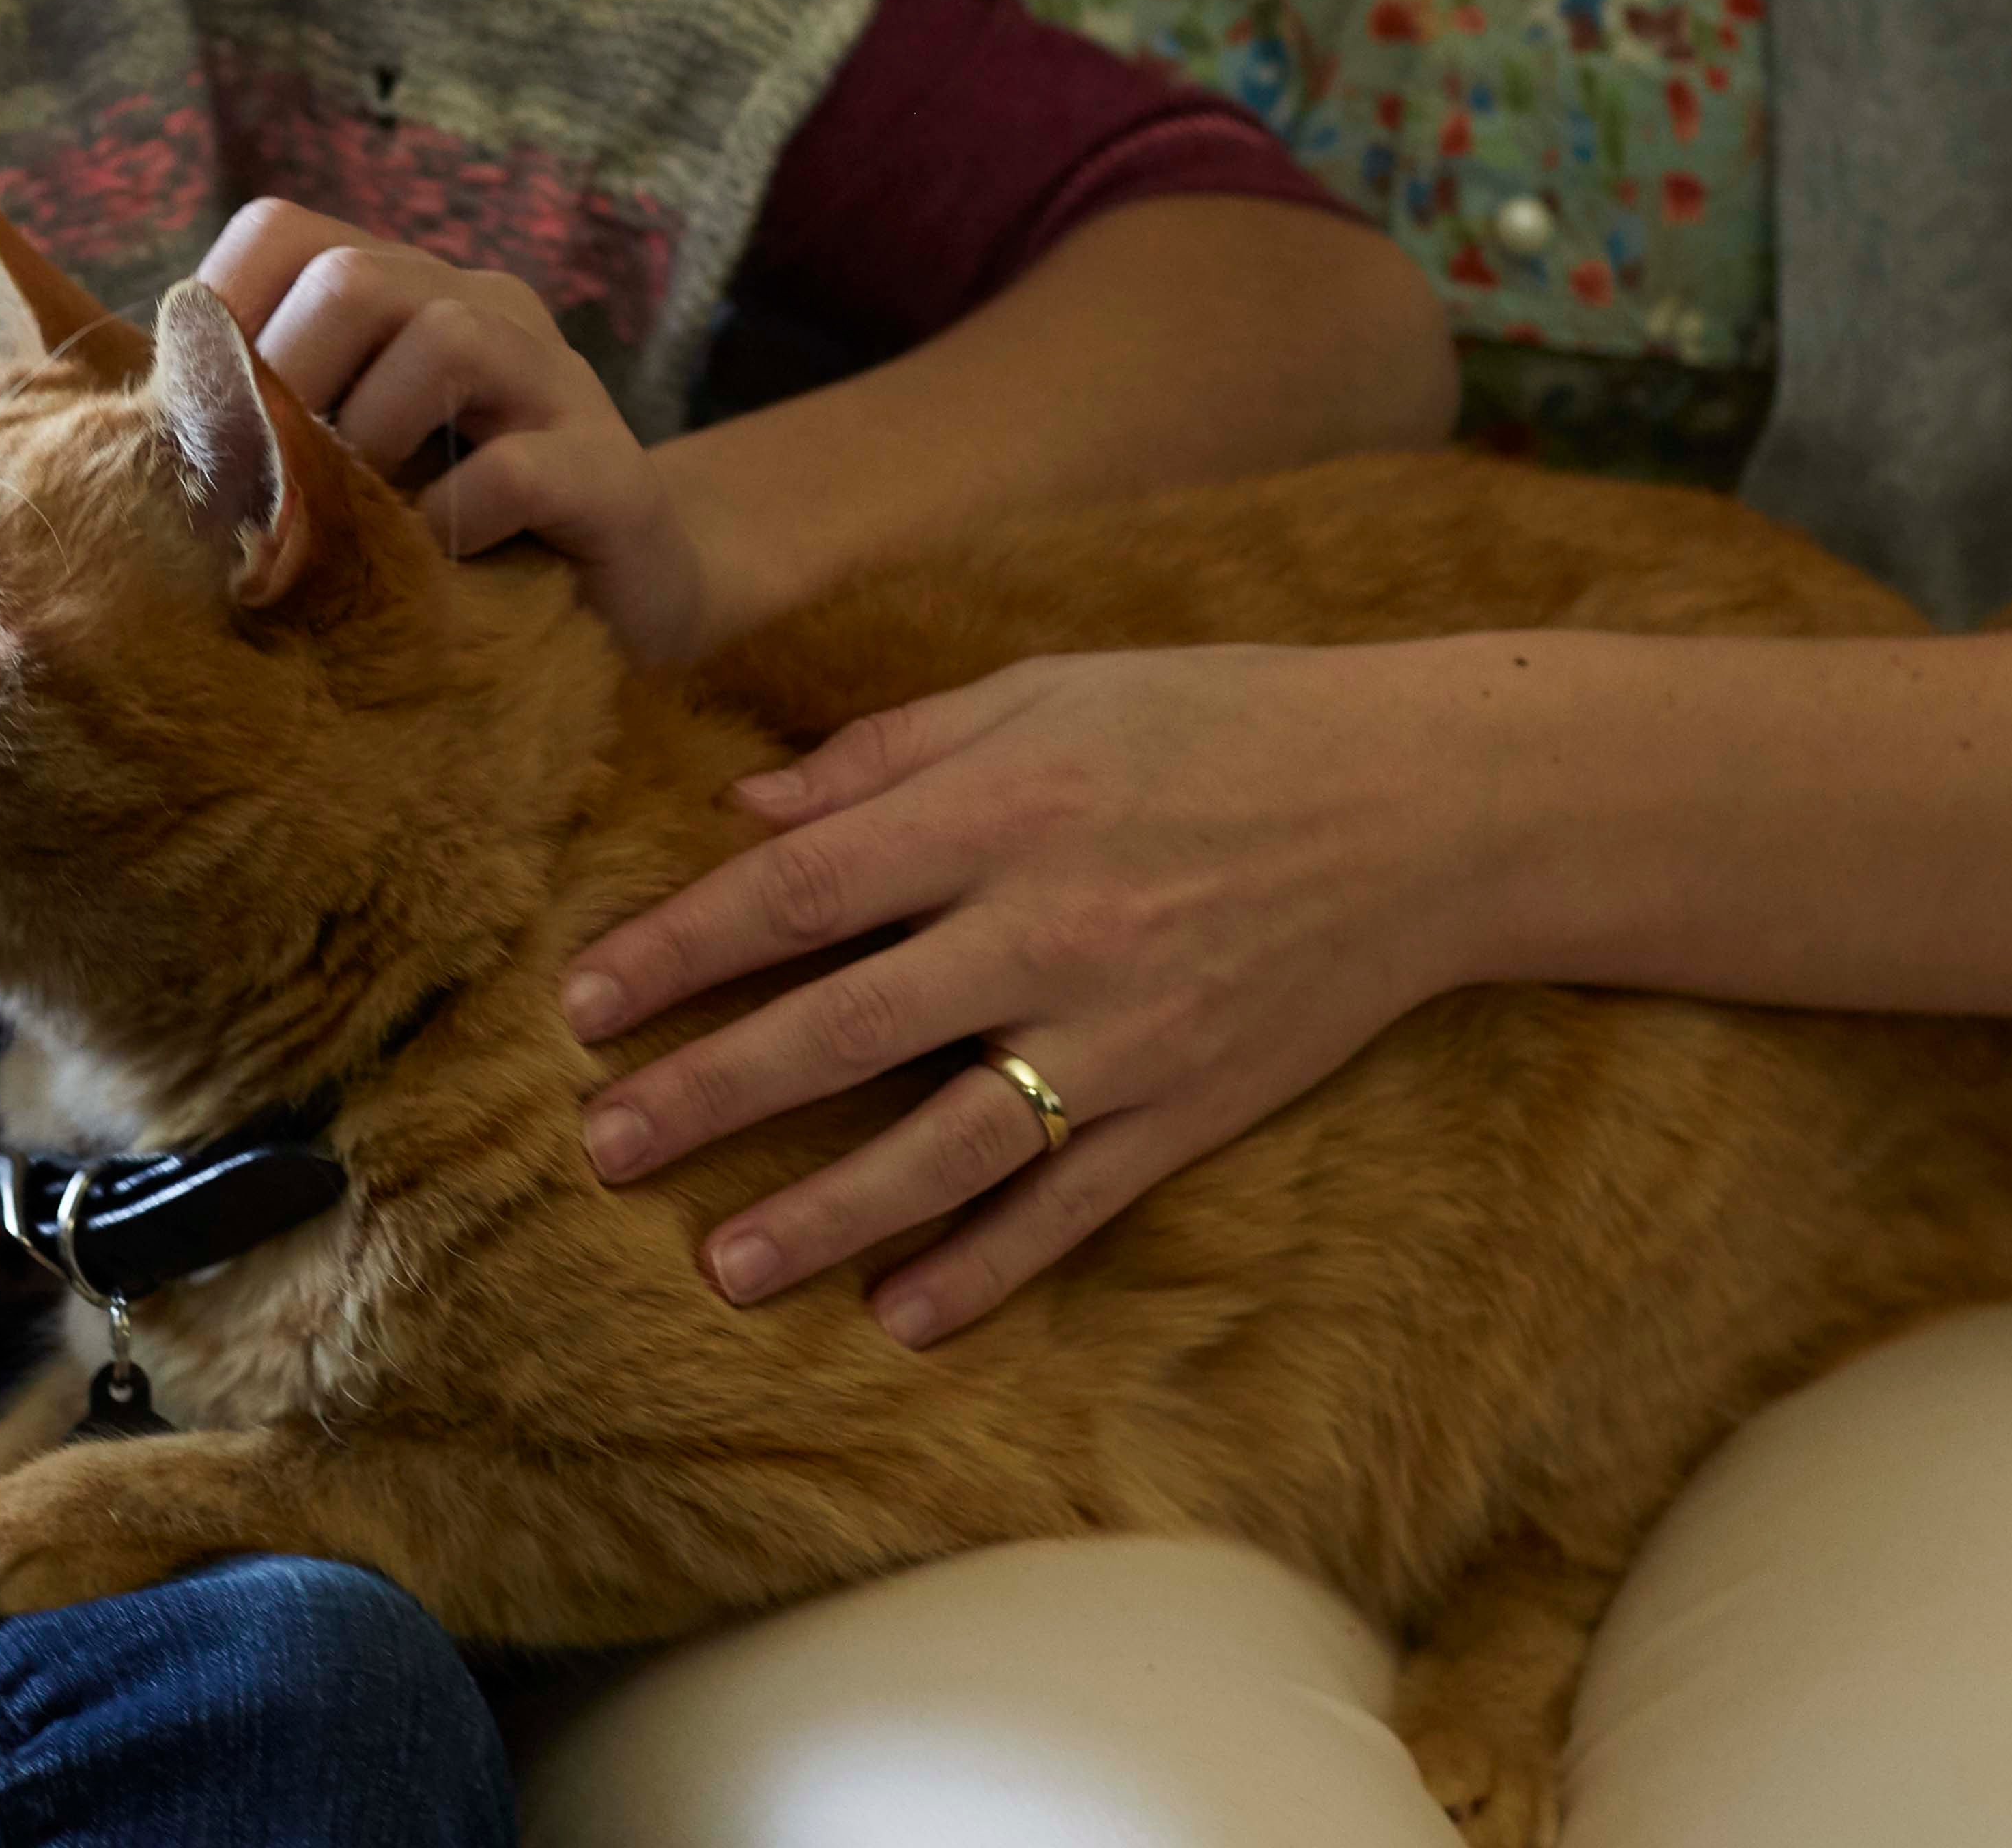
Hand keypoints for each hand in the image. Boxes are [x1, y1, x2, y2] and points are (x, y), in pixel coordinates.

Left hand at [197, 197, 705, 662]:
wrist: (622, 602)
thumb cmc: (448, 533)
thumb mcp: (345, 466)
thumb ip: (261, 429)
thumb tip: (123, 439)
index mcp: (404, 291)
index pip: (280, 234)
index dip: (218, 316)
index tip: (206, 423)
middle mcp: (482, 306)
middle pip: (354, 278)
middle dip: (291, 388)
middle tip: (279, 490)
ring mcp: (555, 381)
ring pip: (444, 340)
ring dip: (375, 445)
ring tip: (364, 526)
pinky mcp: (610, 473)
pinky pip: (516, 468)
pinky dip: (454, 521)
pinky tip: (437, 567)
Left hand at [564, 645, 1479, 1344]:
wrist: (1429, 802)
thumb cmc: (1219, 721)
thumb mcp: (1045, 694)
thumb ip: (889, 754)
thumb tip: (746, 810)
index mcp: (997, 812)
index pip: (797, 892)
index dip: (679, 948)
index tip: (582, 999)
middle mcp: (1047, 931)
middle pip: (842, 1030)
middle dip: (709, 1094)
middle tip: (603, 1147)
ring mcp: (1121, 1036)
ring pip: (944, 1148)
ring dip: (824, 1214)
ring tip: (722, 1270)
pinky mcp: (1188, 1109)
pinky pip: (1069, 1207)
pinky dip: (985, 1269)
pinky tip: (900, 1317)